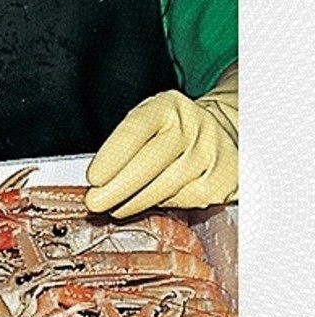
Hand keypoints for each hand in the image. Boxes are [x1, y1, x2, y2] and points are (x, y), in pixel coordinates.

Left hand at [85, 68, 237, 217]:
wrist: (223, 133)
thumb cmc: (173, 131)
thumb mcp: (148, 122)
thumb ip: (123, 145)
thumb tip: (95, 181)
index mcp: (167, 107)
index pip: (135, 130)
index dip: (112, 156)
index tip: (93, 178)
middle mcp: (192, 127)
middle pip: (150, 162)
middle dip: (117, 188)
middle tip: (94, 203)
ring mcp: (211, 154)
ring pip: (166, 187)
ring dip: (134, 202)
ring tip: (114, 208)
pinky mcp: (223, 180)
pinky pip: (185, 200)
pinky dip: (161, 206)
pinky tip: (148, 204)